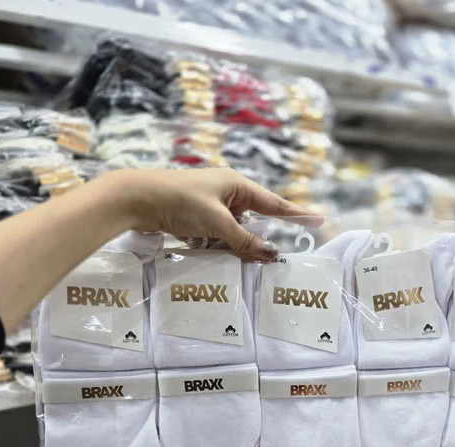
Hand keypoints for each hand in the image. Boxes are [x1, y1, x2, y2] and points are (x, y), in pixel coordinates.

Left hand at [112, 167, 318, 260]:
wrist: (136, 199)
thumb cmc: (179, 201)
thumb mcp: (217, 223)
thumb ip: (245, 241)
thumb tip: (270, 254)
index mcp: (237, 185)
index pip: (275, 204)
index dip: (297, 214)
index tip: (319, 219)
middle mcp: (227, 193)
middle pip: (252, 223)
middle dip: (250, 240)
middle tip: (252, 254)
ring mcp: (210, 206)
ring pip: (232, 233)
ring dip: (227, 245)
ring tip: (210, 245)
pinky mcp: (195, 218)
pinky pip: (215, 237)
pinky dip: (212, 245)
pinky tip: (197, 246)